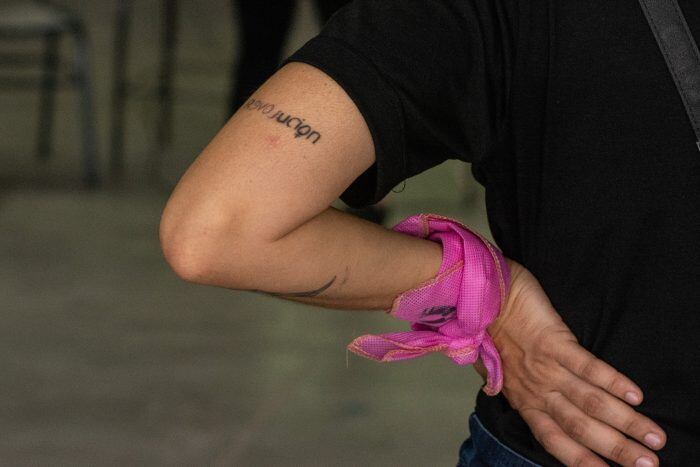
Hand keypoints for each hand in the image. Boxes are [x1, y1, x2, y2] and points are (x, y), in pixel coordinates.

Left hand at [474, 259, 666, 465]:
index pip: (554, 440)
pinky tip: (635, 396)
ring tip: (653, 436)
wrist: (481, 297)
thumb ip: (517, 392)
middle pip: (580, 429)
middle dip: (617, 449)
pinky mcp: (553, 341)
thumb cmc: (489, 333)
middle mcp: (535, 390)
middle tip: (648, 463)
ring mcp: (545, 366)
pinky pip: (587, 367)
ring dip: (625, 422)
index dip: (582, 460)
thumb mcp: (497, 372)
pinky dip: (613, 382)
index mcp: (523, 400)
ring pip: (590, 402)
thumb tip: (530, 407)